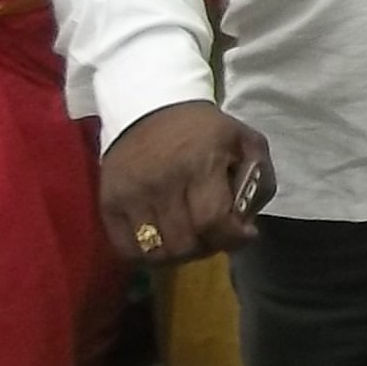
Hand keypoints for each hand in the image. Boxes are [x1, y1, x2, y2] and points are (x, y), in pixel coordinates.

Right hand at [98, 101, 270, 265]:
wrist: (150, 109)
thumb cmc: (205, 131)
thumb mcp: (245, 141)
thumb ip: (259, 179)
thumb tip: (246, 224)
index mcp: (199, 164)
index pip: (212, 221)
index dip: (232, 238)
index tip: (244, 234)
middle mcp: (160, 183)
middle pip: (184, 244)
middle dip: (208, 248)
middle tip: (216, 236)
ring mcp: (130, 196)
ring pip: (155, 254)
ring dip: (179, 256)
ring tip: (191, 239)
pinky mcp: (108, 204)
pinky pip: (127, 250)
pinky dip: (148, 256)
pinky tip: (164, 241)